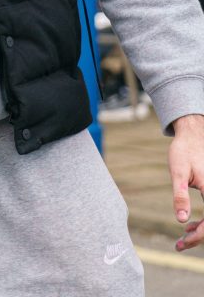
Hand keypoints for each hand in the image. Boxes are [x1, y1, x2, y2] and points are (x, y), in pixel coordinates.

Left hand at [168, 113, 203, 250]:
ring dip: (202, 231)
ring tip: (183, 237)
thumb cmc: (184, 151)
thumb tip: (181, 220)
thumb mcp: (178, 172)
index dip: (197, 237)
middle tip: (179, 245)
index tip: (180, 242)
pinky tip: (190, 225)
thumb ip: (180, 196)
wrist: (193, 134)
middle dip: (199, 238)